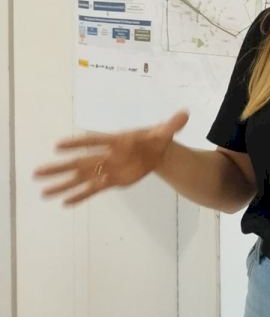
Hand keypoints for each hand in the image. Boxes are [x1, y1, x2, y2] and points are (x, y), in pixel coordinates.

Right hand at [33, 110, 189, 205]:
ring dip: (62, 184)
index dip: (77, 143)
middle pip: (79, 162)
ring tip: (42, 191)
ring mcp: (107, 169)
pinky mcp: (112, 181)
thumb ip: (172, 124)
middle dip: (59, 167)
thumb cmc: (156, 138)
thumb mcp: (165, 132)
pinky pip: (93, 190)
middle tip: (37, 172)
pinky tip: (64, 202)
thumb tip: (185, 114)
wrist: (157, 151)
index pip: (94, 141)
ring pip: (81, 178)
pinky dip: (80, 196)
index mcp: (117, 141)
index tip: (58, 146)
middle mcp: (107, 156)